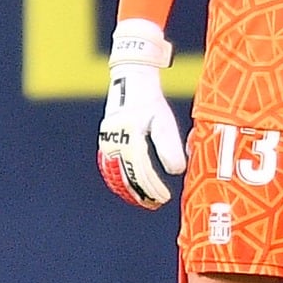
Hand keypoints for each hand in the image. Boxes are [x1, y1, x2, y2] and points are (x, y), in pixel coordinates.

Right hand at [97, 19, 185, 208]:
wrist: (130, 79)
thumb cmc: (150, 100)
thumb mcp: (164, 121)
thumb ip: (169, 147)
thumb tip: (176, 171)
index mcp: (130, 138)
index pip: (141, 172)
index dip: (153, 188)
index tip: (165, 197)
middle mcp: (115, 142)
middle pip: (126, 177)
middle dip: (142, 193)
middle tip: (156, 203)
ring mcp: (107, 142)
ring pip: (115, 175)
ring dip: (129, 190)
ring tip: (143, 200)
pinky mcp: (106, 140)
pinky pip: (109, 167)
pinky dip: (118, 180)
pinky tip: (127, 187)